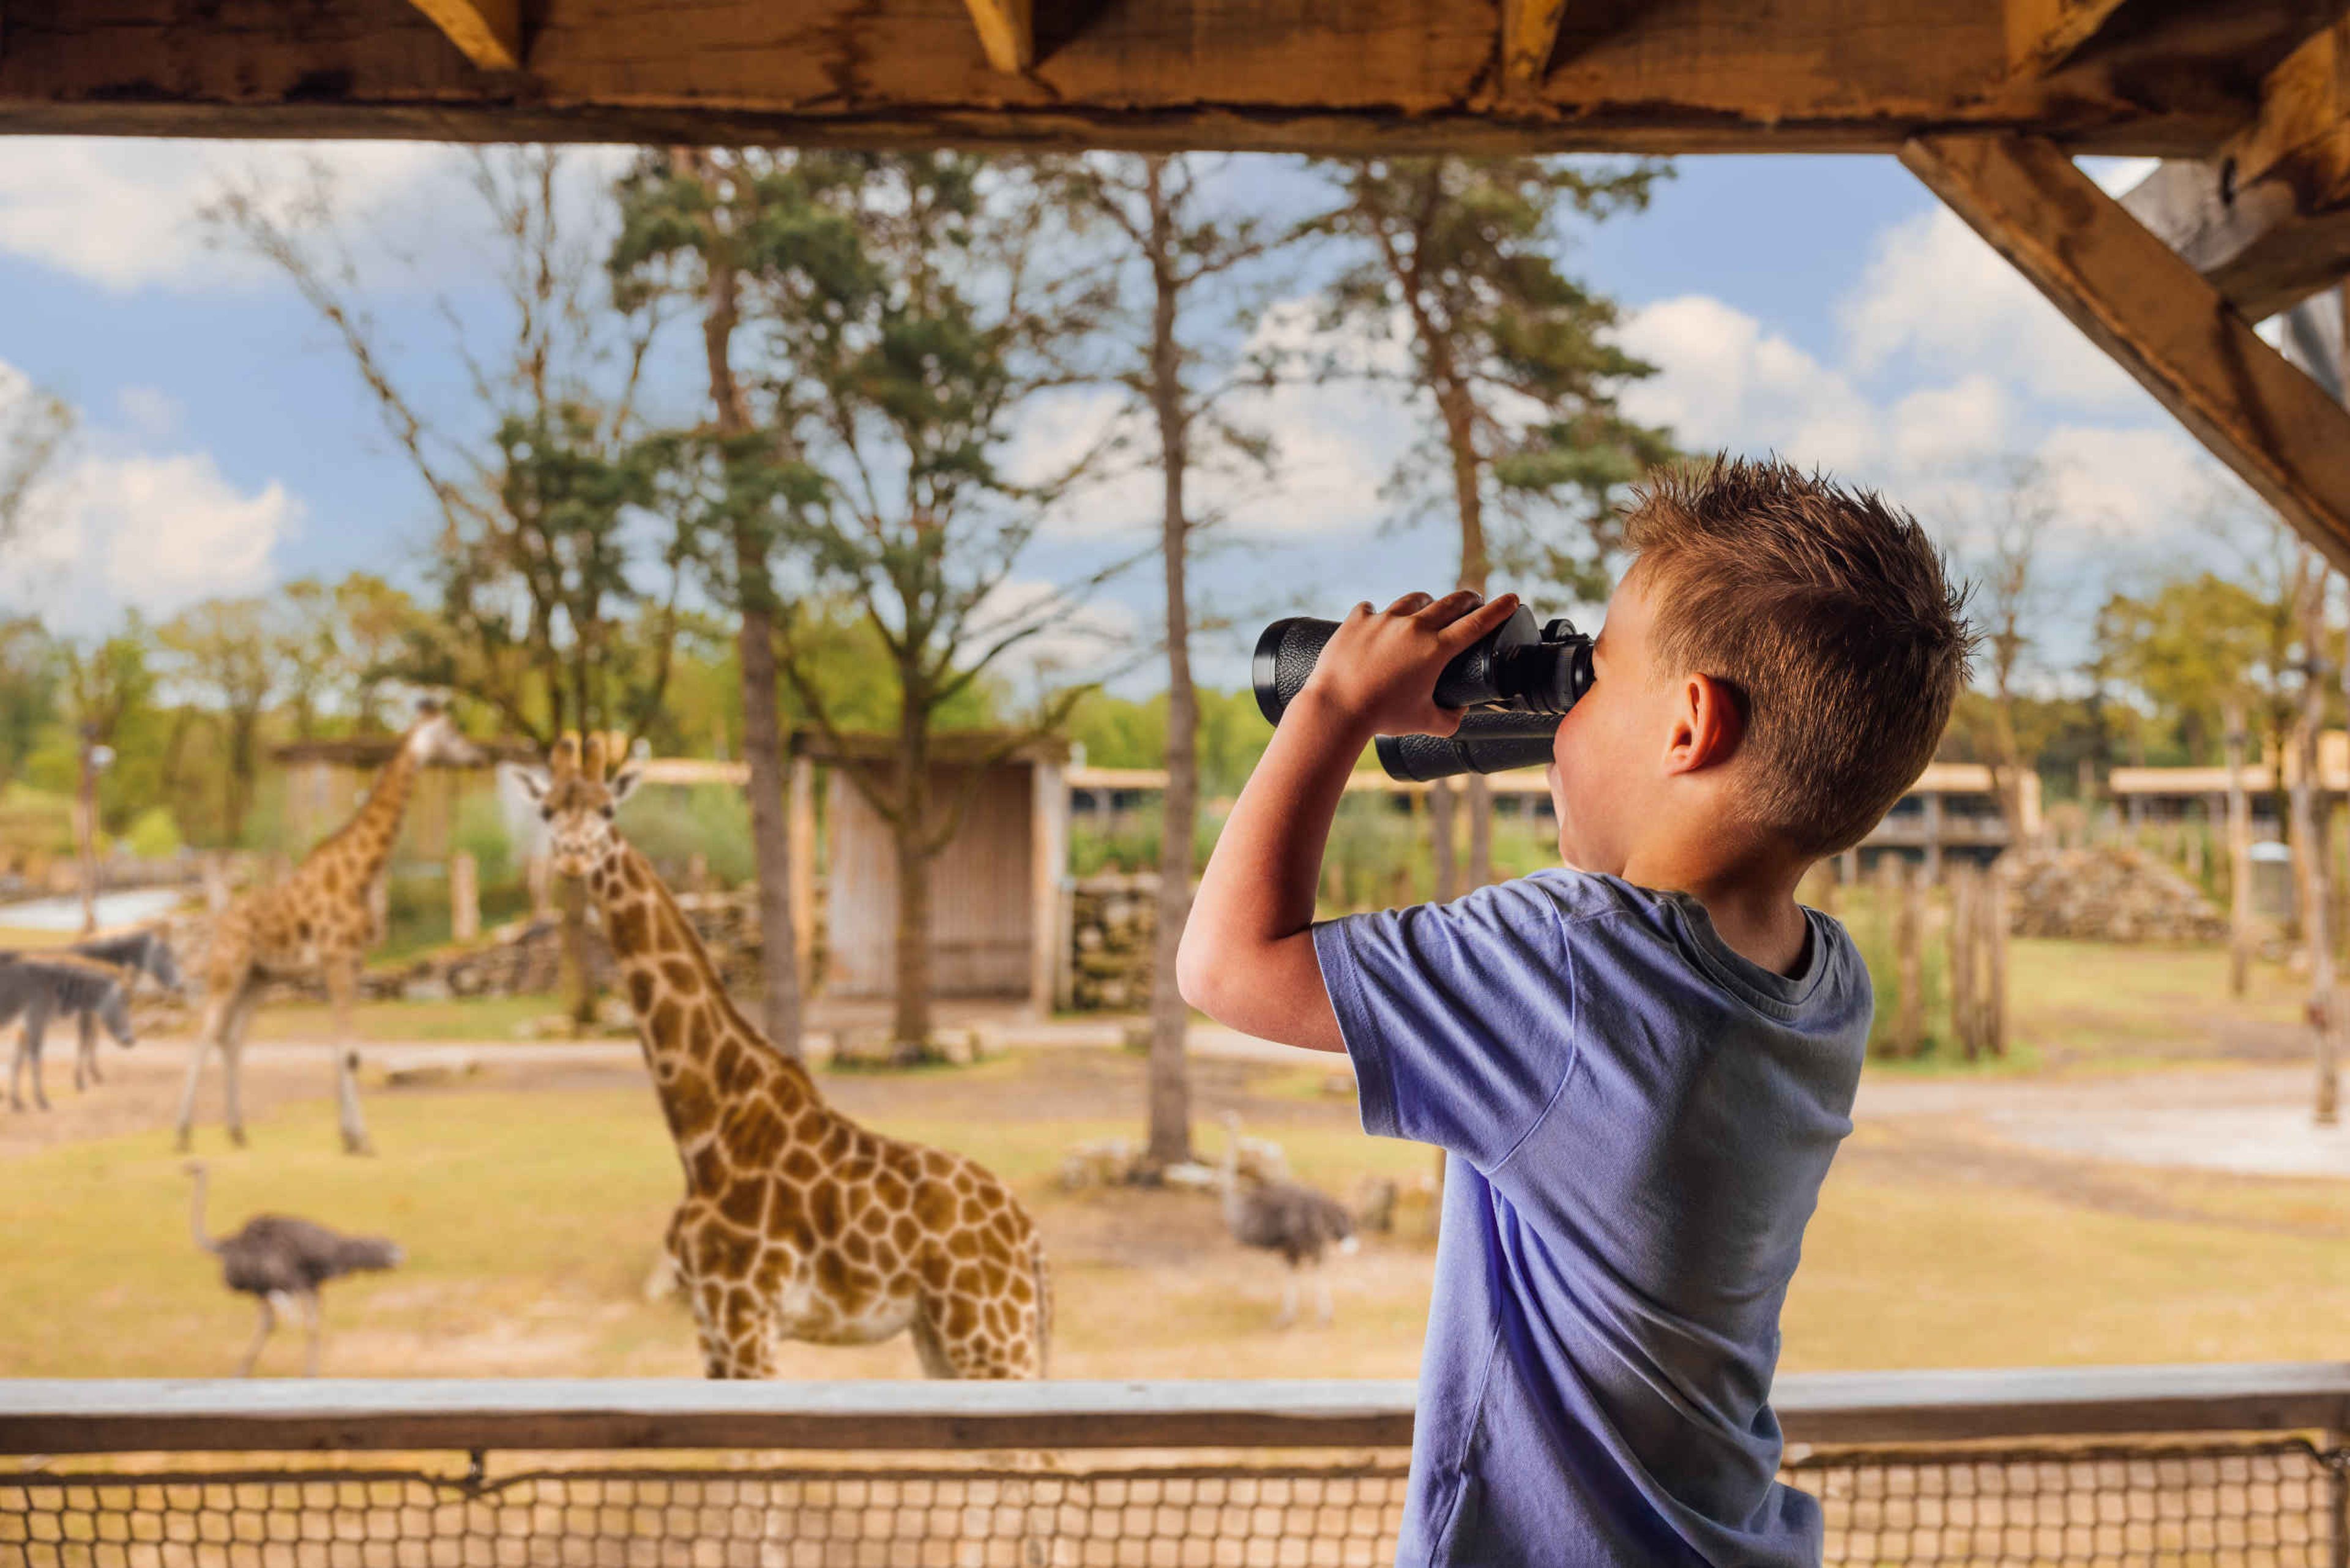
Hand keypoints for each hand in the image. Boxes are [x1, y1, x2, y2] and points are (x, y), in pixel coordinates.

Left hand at [1301, 590, 1521, 735]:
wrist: (1336, 709)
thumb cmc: (1382, 717)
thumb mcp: (1425, 724)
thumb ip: (1450, 718)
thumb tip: (1460, 712)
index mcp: (1436, 650)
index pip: (1477, 623)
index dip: (1499, 609)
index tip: (1512, 598)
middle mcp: (1413, 628)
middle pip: (1450, 602)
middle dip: (1468, 599)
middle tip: (1473, 601)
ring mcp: (1384, 620)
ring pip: (1413, 600)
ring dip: (1425, 603)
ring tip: (1427, 608)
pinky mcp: (1356, 620)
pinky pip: (1371, 609)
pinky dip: (1377, 616)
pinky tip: (1376, 623)